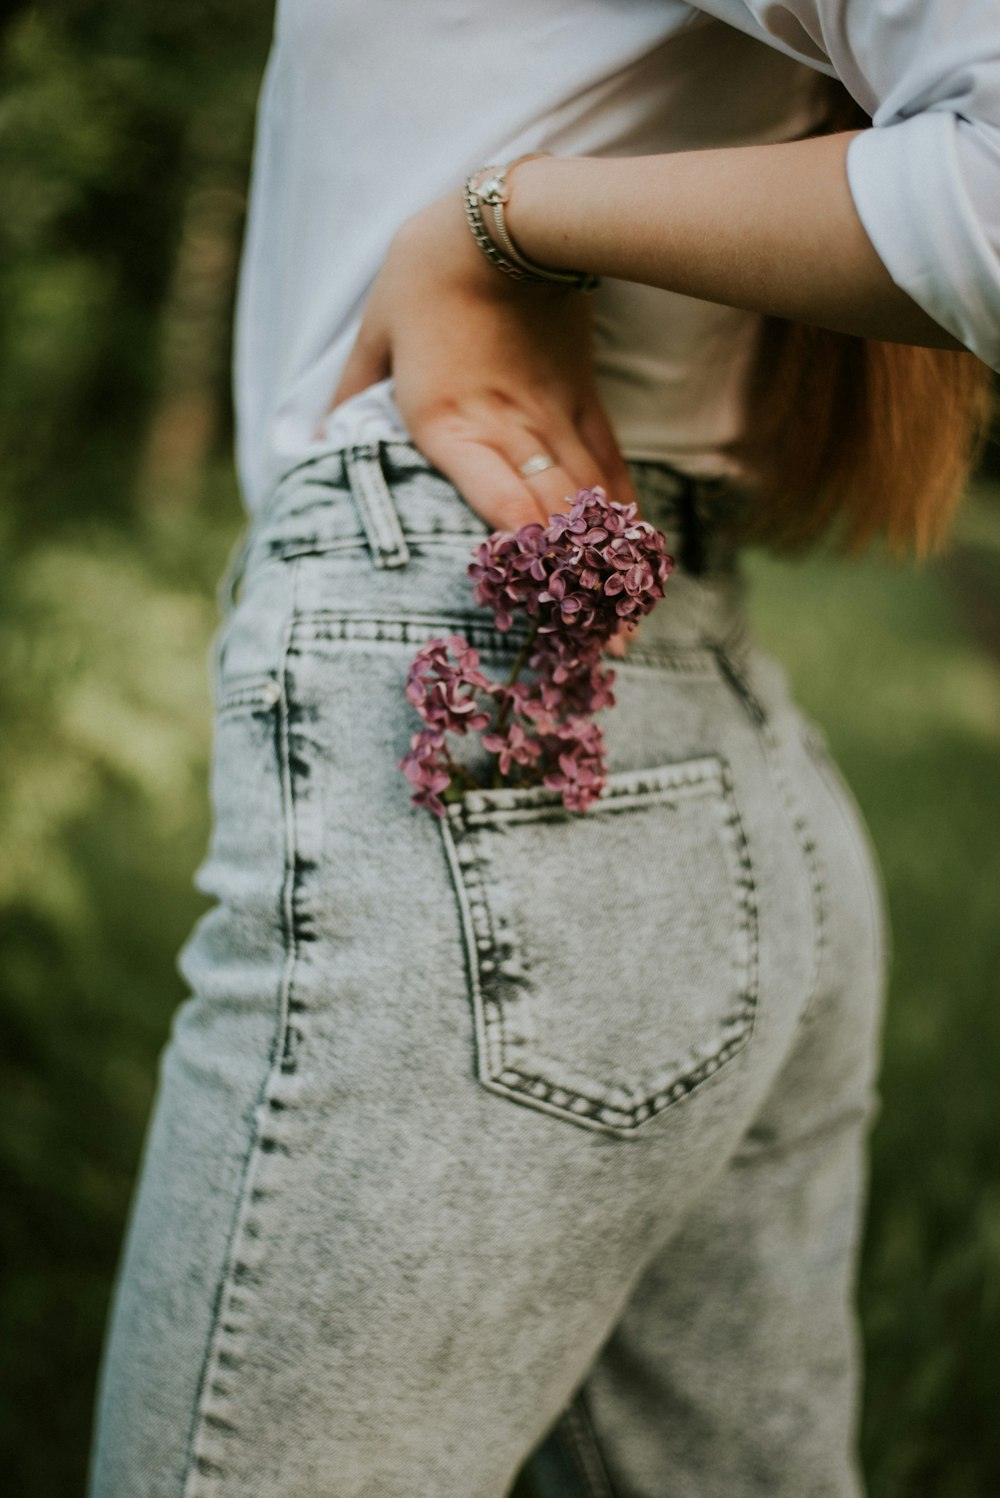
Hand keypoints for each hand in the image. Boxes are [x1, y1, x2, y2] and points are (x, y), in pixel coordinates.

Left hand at [322, 189, 640, 655]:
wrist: (512, 217)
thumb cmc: (431, 274)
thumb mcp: (375, 329)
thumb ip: (350, 390)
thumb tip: (316, 438)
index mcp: (449, 421)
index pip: (495, 504)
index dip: (518, 564)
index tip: (528, 618)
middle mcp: (508, 430)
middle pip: (550, 525)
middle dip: (570, 596)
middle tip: (586, 660)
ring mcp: (553, 421)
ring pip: (586, 507)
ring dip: (602, 573)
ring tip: (617, 634)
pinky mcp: (584, 406)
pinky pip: (609, 472)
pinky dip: (621, 520)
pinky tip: (634, 562)